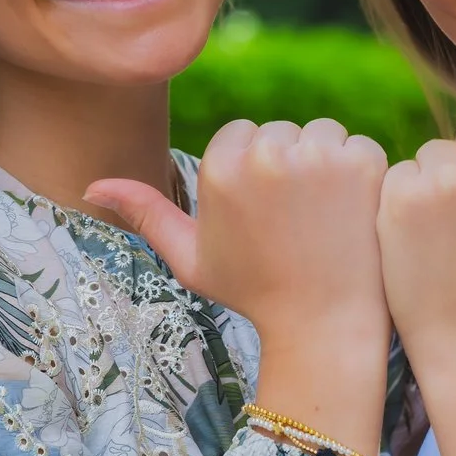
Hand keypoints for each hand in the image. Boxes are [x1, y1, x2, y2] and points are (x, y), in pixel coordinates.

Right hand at [88, 120, 391, 448]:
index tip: (261, 216)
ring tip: (320, 219)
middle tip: (293, 222)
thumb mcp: (190, 257)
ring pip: (320, 134)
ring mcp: (320, 156)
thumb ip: (146, 213)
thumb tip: (91, 187)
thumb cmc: (253, 291)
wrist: (324, 323)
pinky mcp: (364, 163)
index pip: (239, 136)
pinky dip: (360, 173)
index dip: (251, 175)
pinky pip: (359, 145)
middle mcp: (268, 153)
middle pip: (280, 132)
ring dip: (324, 165)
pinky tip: (349, 216)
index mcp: (221, 167)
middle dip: (287, 166)